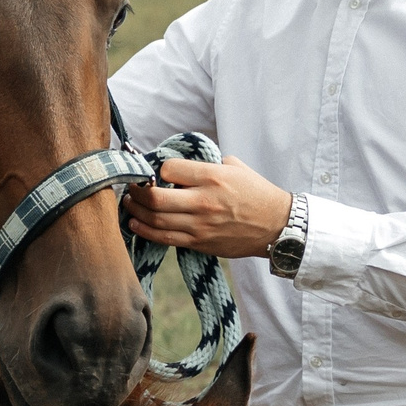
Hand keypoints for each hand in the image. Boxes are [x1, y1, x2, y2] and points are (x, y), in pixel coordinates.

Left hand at [121, 155, 293, 259]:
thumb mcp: (234, 166)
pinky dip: (145, 230)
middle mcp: (203, 201)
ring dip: (136, 210)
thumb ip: (206, 162)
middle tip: (131, 187)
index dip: (158, 169)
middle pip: (155, 198)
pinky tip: (135, 223)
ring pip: (155, 220)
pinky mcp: (199, 242)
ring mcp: (200, 225)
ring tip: (129, 203)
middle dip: (136, 191)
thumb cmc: (256, 193)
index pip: (169, 169)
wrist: (276, 226)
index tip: (157, 171)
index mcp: (213, 177)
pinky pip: (164, 238)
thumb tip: (180, 163)